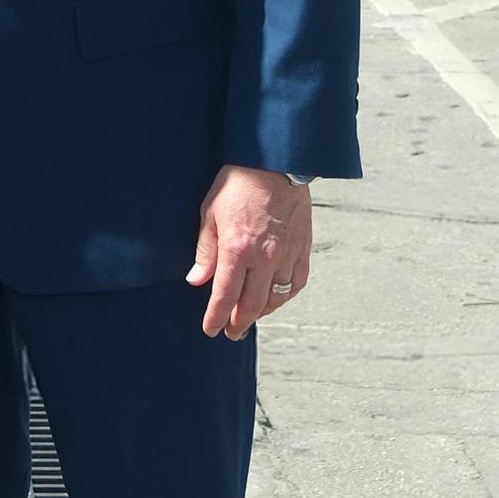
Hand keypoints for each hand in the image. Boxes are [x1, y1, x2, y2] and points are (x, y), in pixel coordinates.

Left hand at [185, 167, 311, 339]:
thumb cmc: (239, 184)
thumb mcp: (210, 214)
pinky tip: (275, 299)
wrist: (276, 163)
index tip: (211, 330)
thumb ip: (205, 252)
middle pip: (252, 305)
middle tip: (231, 333)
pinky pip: (296, 283)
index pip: (225, 296)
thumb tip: (196, 281)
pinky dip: (285, 297)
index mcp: (237, 250)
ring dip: (261, 313)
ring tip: (250, 318)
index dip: (216, 318)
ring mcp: (286, 255)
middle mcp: (264, 258)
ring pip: (276, 298)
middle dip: (239, 324)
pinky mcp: (302, 249)